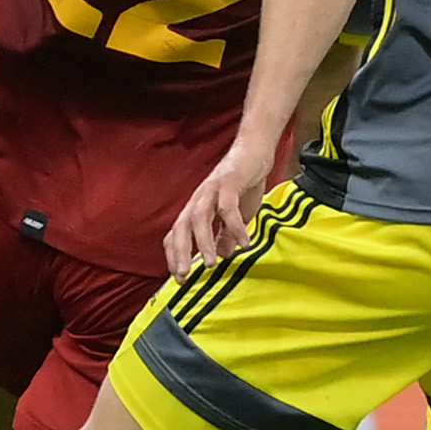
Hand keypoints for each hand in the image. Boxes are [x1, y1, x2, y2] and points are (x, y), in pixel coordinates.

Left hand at [164, 137, 274, 277]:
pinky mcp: (229, 182)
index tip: (180, 278)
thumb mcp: (235, 215)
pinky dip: (234, 226)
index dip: (175, 255)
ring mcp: (212, 190)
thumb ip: (227, 234)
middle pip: (181, 227)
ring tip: (211, 264)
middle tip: (184, 276)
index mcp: (196, 209)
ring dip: (203, 242)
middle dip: (181, 253)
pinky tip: (244, 243)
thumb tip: (223, 254)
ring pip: (200, 217)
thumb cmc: (243, 184)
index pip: (176, 234)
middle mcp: (199, 200)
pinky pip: (228, 207)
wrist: (255, 151)